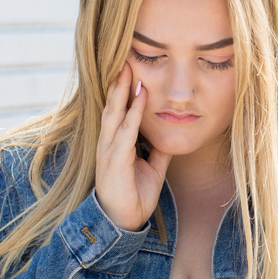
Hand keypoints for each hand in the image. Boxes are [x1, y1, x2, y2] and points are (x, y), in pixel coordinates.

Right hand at [95, 65, 171, 230]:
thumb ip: (157, 149)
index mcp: (116, 143)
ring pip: (115, 114)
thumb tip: (168, 134)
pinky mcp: (114, 162)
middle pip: (113, 105)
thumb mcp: (152, 167)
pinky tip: (140, 98)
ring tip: (129, 68)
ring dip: (122, 91)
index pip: (119, 110)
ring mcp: (109, 151)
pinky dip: (133, 114)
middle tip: (125, 56)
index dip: (124, 89)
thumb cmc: (134, 194)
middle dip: (119, 82)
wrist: (123, 222)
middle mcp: (109, 142)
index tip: (131, 67)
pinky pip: (125, 132)